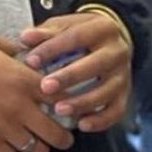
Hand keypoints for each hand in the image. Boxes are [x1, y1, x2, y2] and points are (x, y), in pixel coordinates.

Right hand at [0, 32, 73, 151]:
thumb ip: (13, 49)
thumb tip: (27, 52)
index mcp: (24, 79)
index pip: (61, 98)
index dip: (68, 105)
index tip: (67, 108)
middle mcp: (20, 106)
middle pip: (56, 133)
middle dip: (63, 137)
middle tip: (62, 137)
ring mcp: (4, 126)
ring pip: (37, 150)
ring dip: (40, 149)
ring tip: (37, 145)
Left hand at [20, 12, 132, 133]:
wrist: (113, 43)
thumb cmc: (82, 35)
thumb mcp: (66, 26)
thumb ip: (47, 32)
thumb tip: (26, 38)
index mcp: (103, 28)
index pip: (77, 37)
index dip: (53, 49)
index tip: (31, 61)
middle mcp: (118, 51)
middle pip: (95, 65)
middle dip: (69, 77)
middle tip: (46, 87)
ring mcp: (123, 75)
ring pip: (106, 91)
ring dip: (82, 103)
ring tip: (60, 110)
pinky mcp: (125, 95)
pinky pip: (116, 111)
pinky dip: (100, 120)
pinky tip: (82, 125)